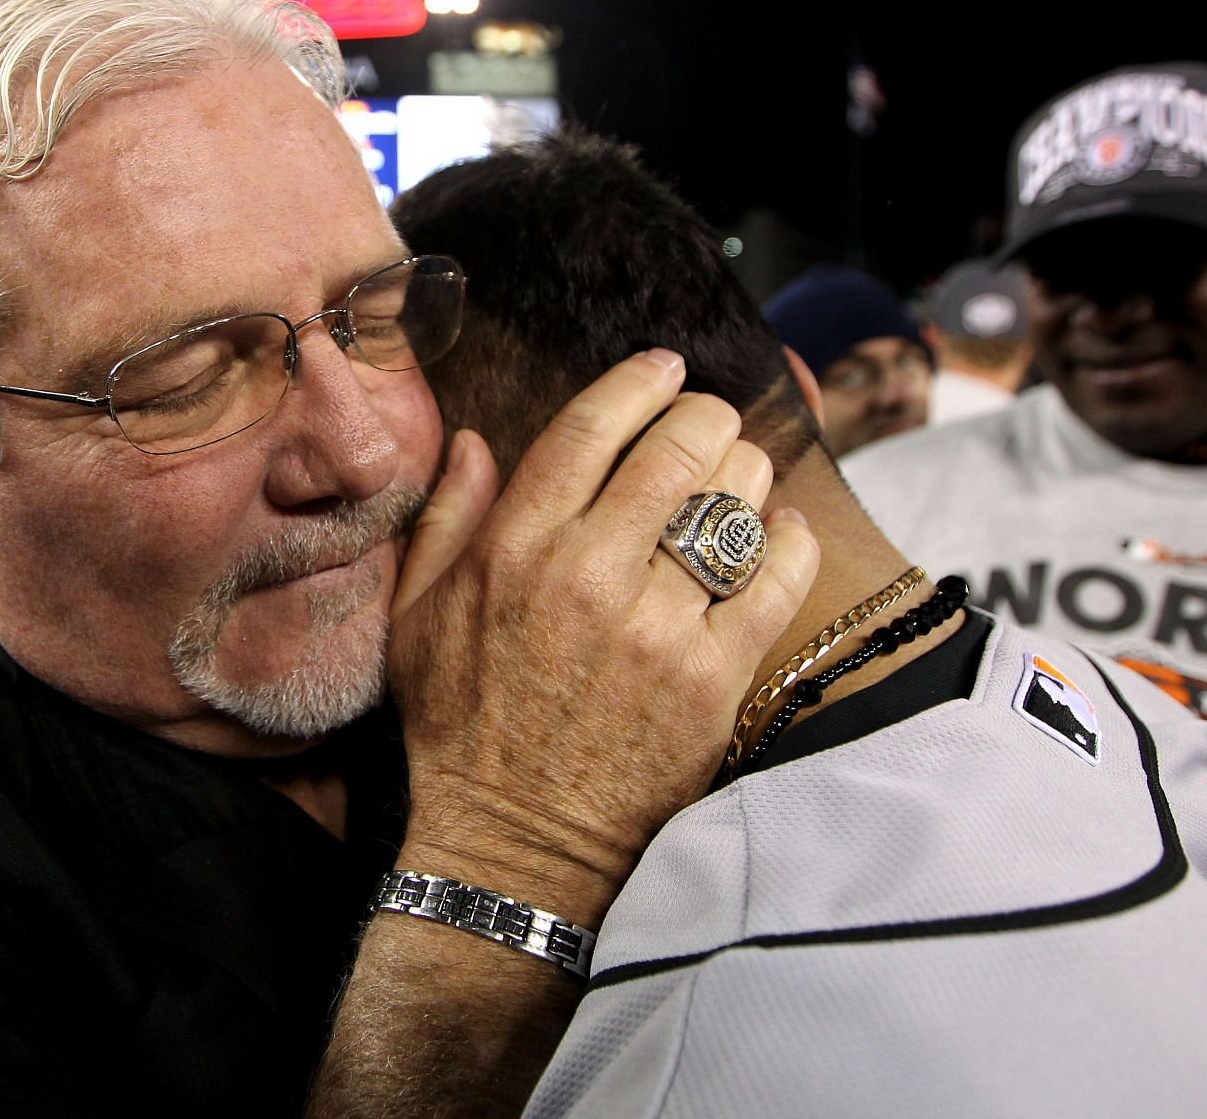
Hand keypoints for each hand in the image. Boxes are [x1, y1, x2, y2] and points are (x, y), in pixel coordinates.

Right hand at [387, 350, 818, 915]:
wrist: (515, 840)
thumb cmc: (460, 727)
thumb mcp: (417, 617)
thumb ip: (446, 520)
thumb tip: (479, 441)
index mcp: (515, 549)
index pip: (591, 429)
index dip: (637, 382)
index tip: (664, 366)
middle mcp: (587, 575)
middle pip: (677, 450)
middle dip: (706, 417)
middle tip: (713, 419)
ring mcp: (656, 627)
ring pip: (732, 506)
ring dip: (748, 474)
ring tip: (744, 475)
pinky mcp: (712, 679)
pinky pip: (776, 580)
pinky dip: (789, 543)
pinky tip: (783, 533)